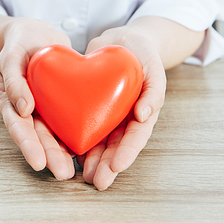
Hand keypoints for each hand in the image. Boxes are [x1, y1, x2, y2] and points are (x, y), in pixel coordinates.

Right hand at [0, 18, 75, 179]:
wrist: (36, 34)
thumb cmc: (19, 43)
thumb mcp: (12, 56)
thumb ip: (14, 80)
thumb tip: (22, 109)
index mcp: (12, 101)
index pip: (19, 127)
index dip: (28, 145)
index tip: (39, 162)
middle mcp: (28, 109)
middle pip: (38, 136)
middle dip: (49, 156)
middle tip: (63, 173)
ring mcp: (45, 107)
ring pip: (53, 133)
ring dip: (62, 151)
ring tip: (73, 170)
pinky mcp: (61, 101)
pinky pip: (68, 119)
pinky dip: (74, 134)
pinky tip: (86, 148)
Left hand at [76, 26, 165, 189]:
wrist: (121, 41)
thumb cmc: (142, 54)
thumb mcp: (154, 69)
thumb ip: (153, 92)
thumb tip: (145, 115)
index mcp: (141, 112)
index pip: (135, 137)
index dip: (127, 152)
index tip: (117, 166)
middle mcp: (123, 118)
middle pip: (116, 146)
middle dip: (107, 165)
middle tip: (98, 181)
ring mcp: (106, 114)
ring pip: (98, 141)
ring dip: (92, 159)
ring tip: (83, 175)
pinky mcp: (88, 106)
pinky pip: (82, 124)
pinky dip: (76, 139)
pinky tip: (68, 151)